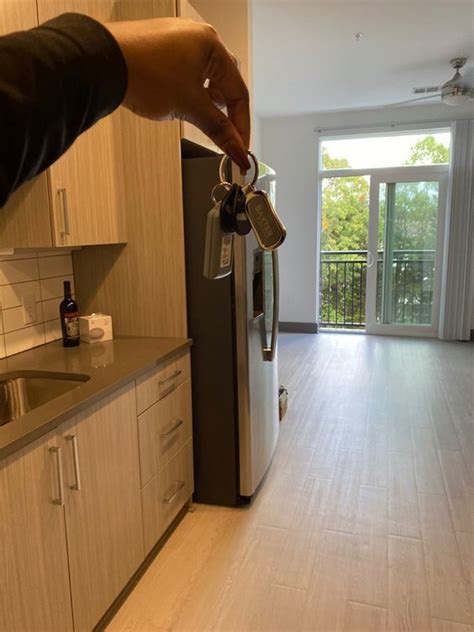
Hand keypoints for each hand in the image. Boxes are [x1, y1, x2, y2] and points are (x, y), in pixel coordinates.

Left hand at [105, 17, 250, 171]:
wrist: (101, 62)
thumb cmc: (142, 71)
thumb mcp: (190, 107)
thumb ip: (218, 130)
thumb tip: (237, 148)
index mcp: (212, 44)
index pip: (239, 92)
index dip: (241, 126)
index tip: (240, 148)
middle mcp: (198, 37)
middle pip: (224, 85)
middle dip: (223, 114)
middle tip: (223, 139)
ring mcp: (178, 41)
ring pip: (204, 80)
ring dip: (204, 104)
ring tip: (195, 118)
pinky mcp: (161, 49)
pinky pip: (186, 74)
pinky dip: (188, 93)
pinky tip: (178, 104)